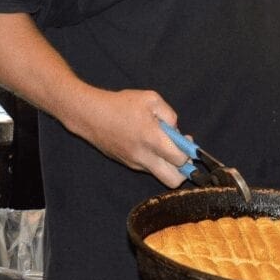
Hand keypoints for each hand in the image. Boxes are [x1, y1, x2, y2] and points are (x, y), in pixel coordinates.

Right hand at [70, 86, 190, 187]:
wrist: (90, 115)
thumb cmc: (121, 104)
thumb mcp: (150, 99)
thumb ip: (170, 114)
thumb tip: (176, 131)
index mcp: (152, 139)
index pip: (180, 159)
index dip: (189, 152)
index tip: (186, 140)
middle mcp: (144, 156)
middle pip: (173, 181)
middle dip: (183, 170)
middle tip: (180, 153)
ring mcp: (135, 163)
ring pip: (160, 175)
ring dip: (168, 165)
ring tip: (163, 144)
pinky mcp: (128, 164)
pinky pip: (148, 168)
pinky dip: (154, 160)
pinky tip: (148, 143)